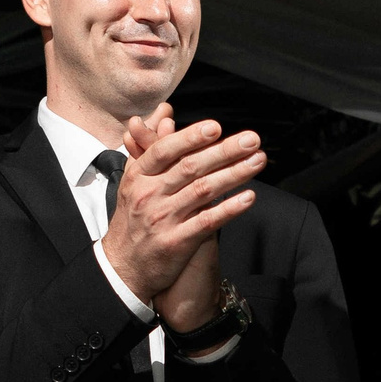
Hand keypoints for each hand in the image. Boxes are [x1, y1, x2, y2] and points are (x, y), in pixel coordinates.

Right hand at [101, 105, 263, 302]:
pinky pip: (207, 222)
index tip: (216, 127)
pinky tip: (249, 197)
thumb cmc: (133, 219)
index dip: (190, 137)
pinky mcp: (176, 243)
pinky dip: (229, 208)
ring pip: (202, 191)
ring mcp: (163, 220)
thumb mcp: (135, 180)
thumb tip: (166, 113)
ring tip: (258, 161)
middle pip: (190, 168)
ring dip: (234, 174)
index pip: (165, 151)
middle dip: (224, 151)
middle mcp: (149, 195)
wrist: (122, 268)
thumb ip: (151, 145)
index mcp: (139, 177)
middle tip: (252, 139)